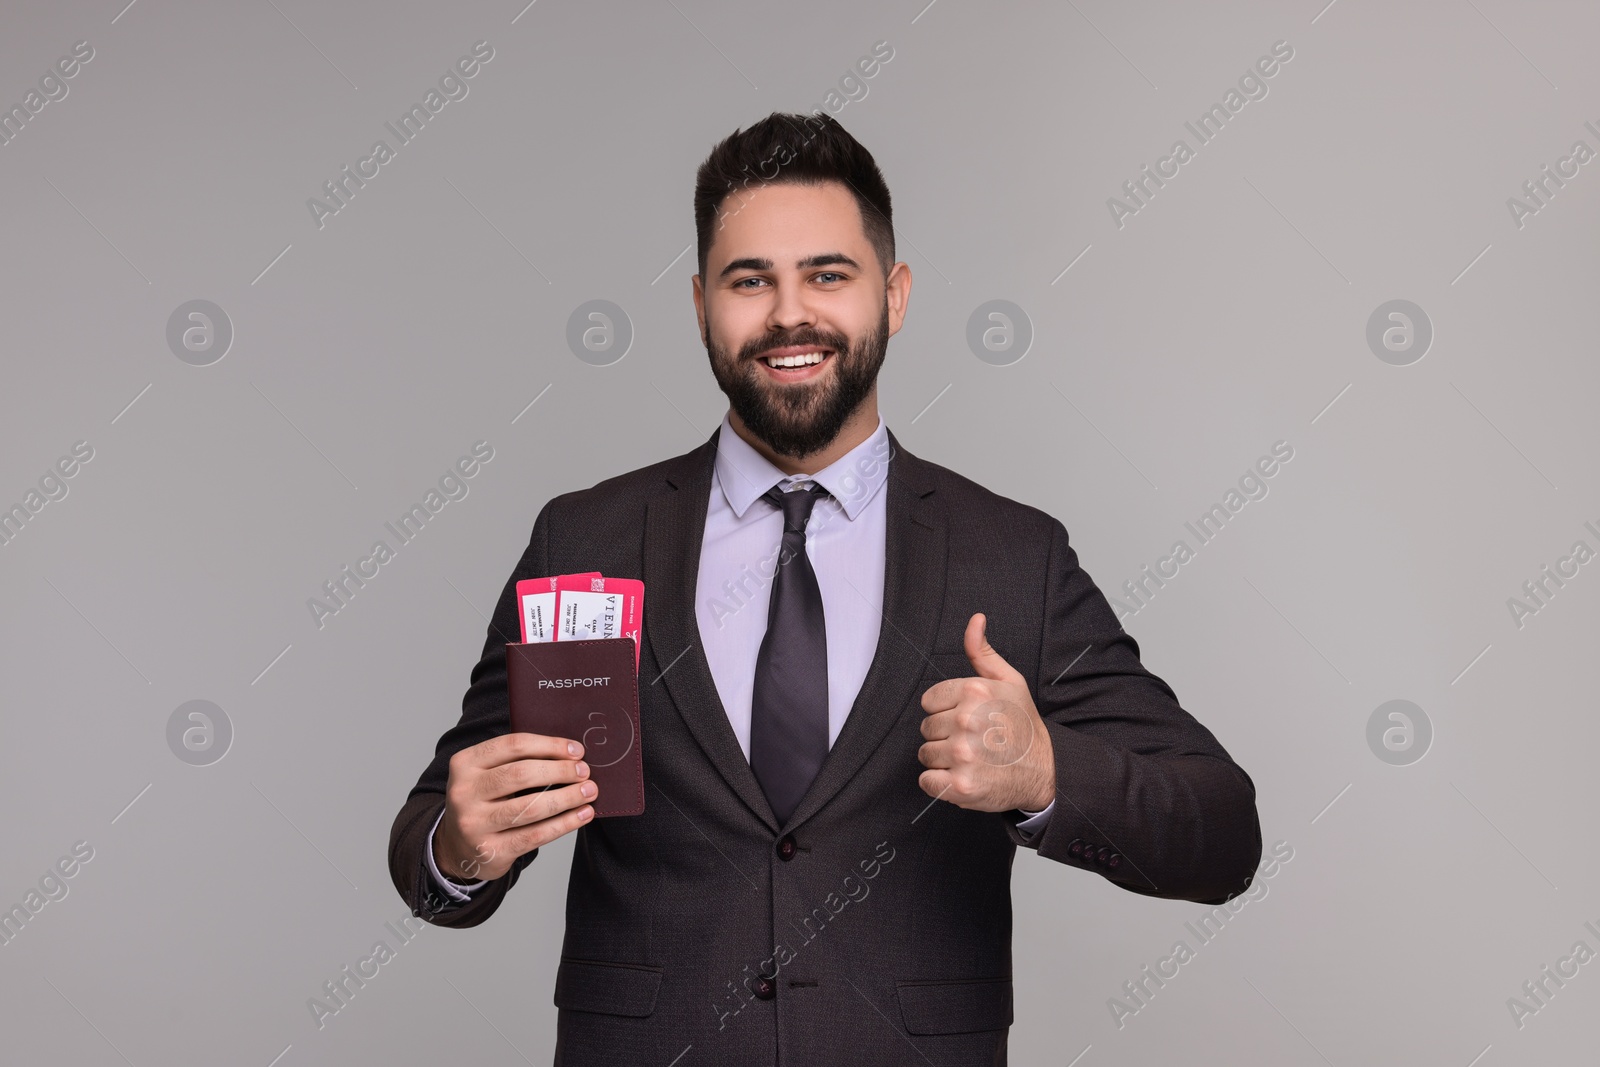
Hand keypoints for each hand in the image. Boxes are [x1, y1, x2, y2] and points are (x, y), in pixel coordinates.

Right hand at [433, 732, 596, 881]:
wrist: (457, 848)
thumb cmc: (483, 802)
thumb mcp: (486, 775)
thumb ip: (517, 760)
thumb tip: (570, 754)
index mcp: (464, 763)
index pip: (513, 745)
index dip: (549, 745)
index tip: (576, 750)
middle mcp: (464, 792)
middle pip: (522, 774)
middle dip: (560, 771)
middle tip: (585, 771)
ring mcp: (474, 824)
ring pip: (531, 807)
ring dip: (567, 797)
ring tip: (589, 792)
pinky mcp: (490, 851)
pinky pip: (535, 835)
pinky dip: (564, 824)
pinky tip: (583, 815)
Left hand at [917, 613, 1054, 812]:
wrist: (1046, 771)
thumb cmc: (1024, 726)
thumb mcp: (1010, 681)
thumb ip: (982, 652)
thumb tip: (975, 620)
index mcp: (975, 691)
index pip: (929, 701)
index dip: (946, 711)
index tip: (966, 719)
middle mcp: (967, 721)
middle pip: (926, 728)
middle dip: (945, 735)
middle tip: (972, 740)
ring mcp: (963, 755)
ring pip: (926, 754)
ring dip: (943, 759)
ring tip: (971, 758)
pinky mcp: (961, 785)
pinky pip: (927, 781)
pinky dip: (940, 783)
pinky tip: (962, 776)